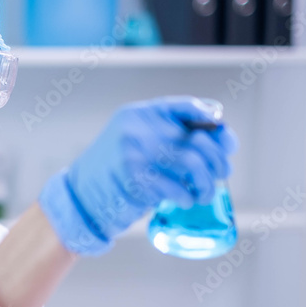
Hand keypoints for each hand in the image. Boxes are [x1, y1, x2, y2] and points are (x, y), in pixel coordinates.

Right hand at [38, 96, 237, 255]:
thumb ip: (169, 133)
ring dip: (207, 183)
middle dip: (217, 159)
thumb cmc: (117, 169)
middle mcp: (138, 128)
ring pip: (192, 164)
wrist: (81, 194)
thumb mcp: (137, 140)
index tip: (224, 138)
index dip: (211, 121)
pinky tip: (186, 199)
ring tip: (206, 192)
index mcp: (140, 113)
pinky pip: (177, 188)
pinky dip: (188, 197)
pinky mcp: (135, 180)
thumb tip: (222, 139)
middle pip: (196, 139)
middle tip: (221, 174)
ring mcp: (135, 153)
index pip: (185, 106)